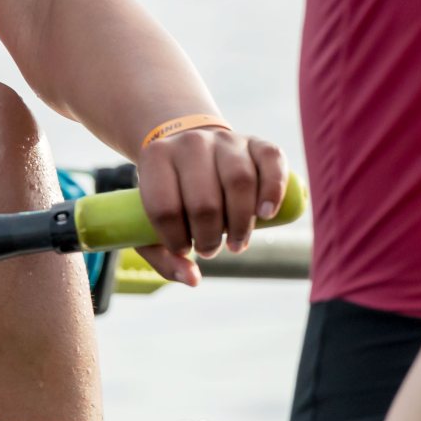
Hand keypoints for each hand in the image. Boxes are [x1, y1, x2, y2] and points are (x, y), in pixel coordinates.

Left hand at [133, 127, 288, 285]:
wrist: (190, 148)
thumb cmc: (171, 192)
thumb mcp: (149, 217)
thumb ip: (162, 255)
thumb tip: (193, 279)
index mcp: (155, 157)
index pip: (163, 207)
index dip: (175, 239)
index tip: (183, 248)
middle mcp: (190, 142)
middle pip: (204, 201)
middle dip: (209, 238)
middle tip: (210, 249)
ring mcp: (225, 141)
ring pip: (239, 182)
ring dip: (241, 224)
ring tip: (236, 243)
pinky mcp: (258, 143)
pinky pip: (272, 164)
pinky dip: (272, 192)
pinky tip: (266, 215)